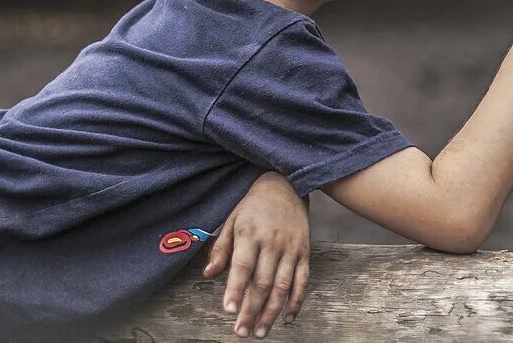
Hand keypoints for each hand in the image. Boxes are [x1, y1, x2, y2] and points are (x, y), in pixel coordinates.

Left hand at [203, 171, 310, 337]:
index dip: (236, 289)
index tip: (229, 311)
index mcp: (250, 234)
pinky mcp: (304, 251)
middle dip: (252, 310)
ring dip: (272, 311)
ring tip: (261, 331)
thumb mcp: (232, 221)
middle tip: (242, 331)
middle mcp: (272, 242)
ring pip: (283, 285)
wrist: (286, 185)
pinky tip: (287, 318)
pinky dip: (296, 300)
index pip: (242, 266)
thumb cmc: (254, 206)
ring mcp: (291, 248)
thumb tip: (208, 275)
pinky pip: (303, 280)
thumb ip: (220, 249)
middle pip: (263, 281)